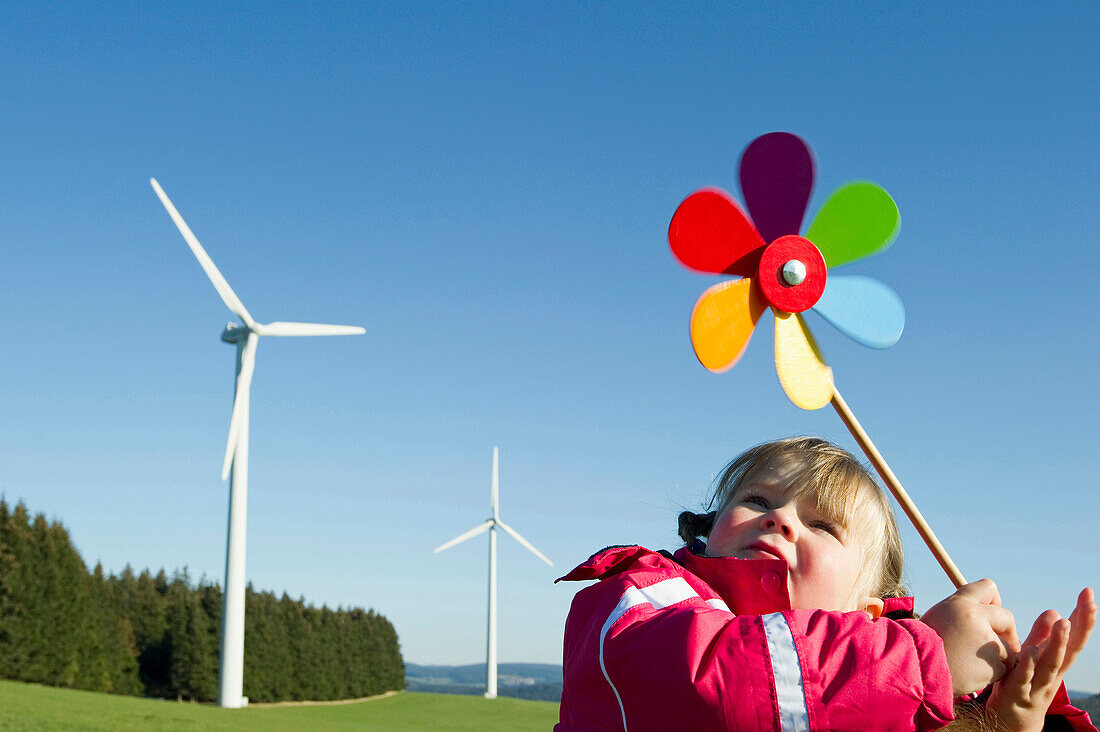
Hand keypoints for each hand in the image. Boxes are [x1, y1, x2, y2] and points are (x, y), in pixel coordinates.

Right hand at [921, 579, 1019, 696]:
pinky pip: (1001, 668)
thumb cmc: (926, 643)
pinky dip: (990, 671)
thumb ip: (964, 611)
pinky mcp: (993, 667)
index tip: (991, 614)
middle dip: (1006, 631)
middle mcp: (976, 619)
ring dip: (995, 655)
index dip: (993, 601)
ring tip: (968, 660)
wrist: (917, 670)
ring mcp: (987, 644)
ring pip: (1006, 648)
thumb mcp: (940, 616)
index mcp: (961, 604)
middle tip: (994, 642)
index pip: (989, 588)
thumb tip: (991, 613)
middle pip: (1007, 618)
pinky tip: (970, 671)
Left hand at [986, 588, 1096, 731]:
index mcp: (1057, 661)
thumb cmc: (1025, 682)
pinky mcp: (1017, 692)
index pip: (1074, 636)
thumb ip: (1041, 636)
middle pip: (1071, 649)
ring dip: (1058, 643)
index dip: (1083, 616)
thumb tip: (1053, 611)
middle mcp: (1053, 672)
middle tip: (1090, 603)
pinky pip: (1024, 678)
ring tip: (1063, 622)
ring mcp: (1037, 684)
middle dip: (1081, 625)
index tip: (1089, 593)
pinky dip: (1029, 665)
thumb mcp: (1033, 656)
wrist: (1012, 720)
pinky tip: (1031, 650)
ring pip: (1051, 664)